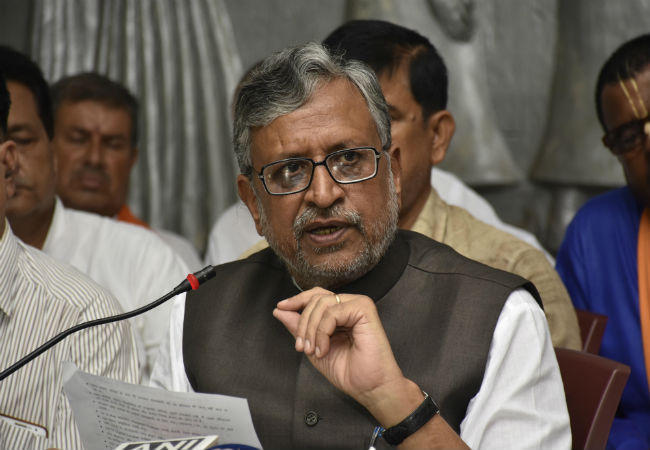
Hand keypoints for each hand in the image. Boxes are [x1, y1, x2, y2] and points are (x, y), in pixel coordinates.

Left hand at [273, 287, 409, 413]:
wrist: (369, 387)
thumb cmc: (348, 371)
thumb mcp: (313, 347)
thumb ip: (298, 328)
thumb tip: (278, 310)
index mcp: (340, 312)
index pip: (315, 296)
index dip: (297, 300)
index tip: (280, 307)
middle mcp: (350, 304)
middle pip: (316, 298)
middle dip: (303, 323)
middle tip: (301, 347)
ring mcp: (358, 304)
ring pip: (322, 304)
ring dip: (311, 330)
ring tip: (313, 351)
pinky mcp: (364, 309)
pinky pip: (333, 312)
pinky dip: (322, 332)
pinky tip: (324, 349)